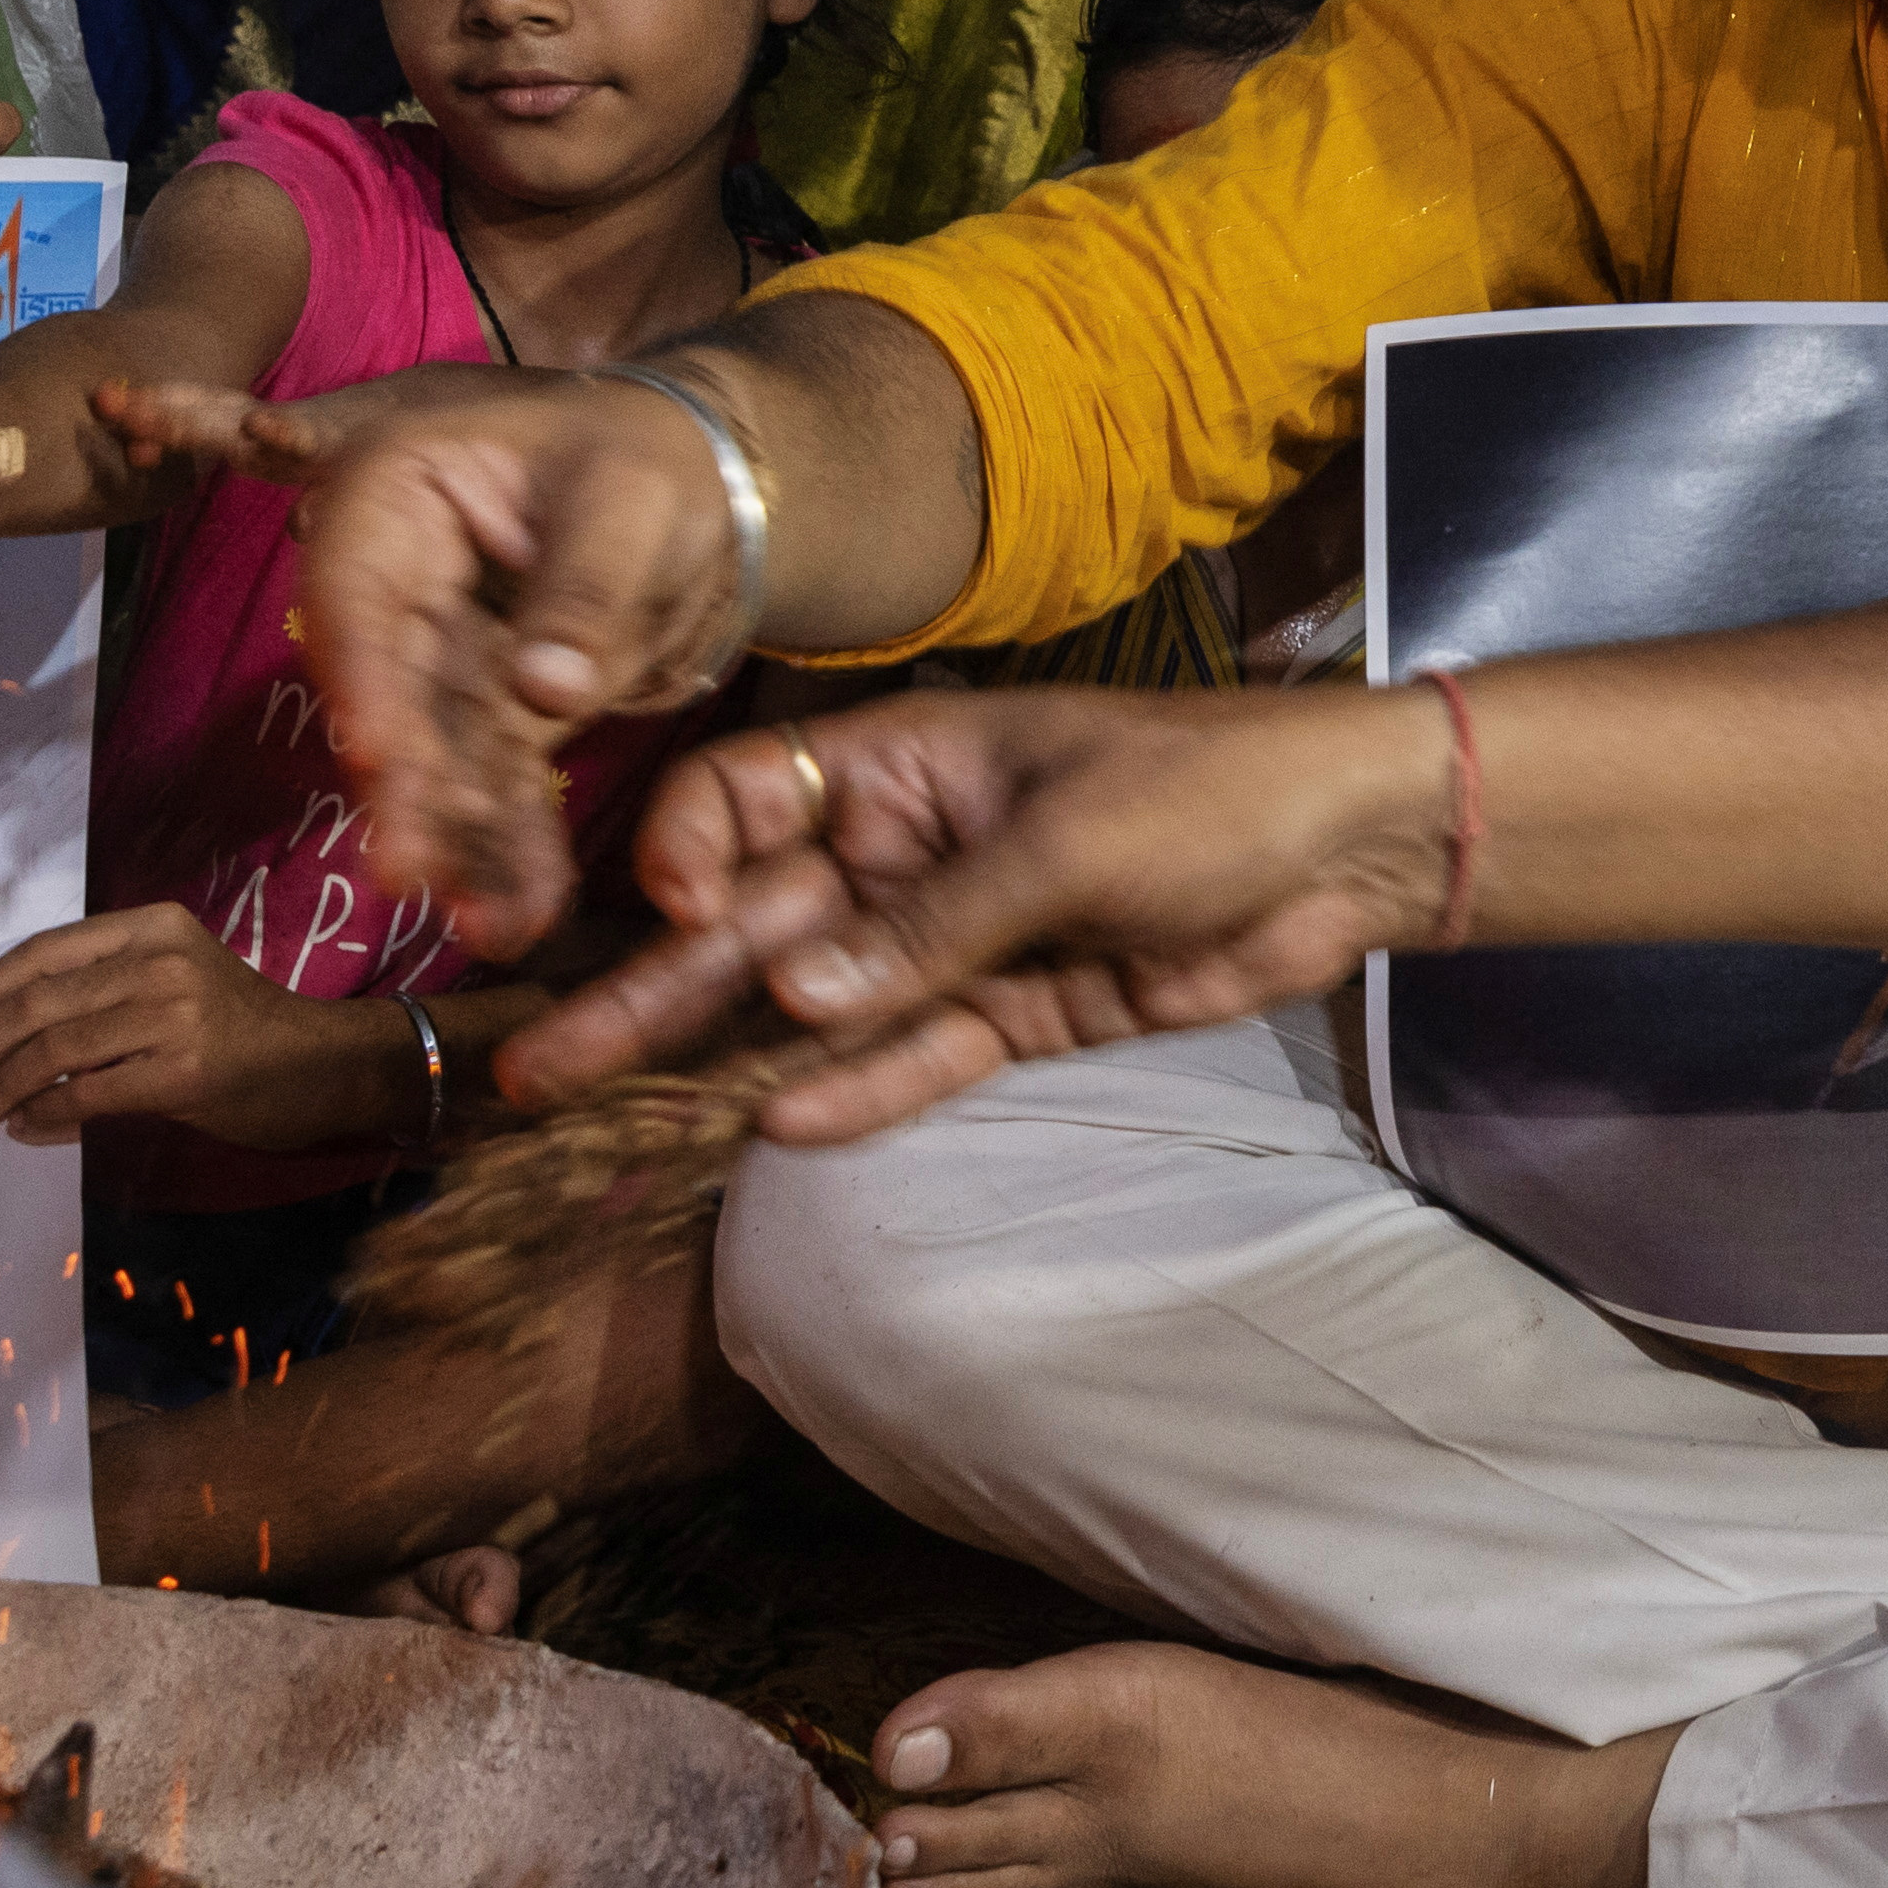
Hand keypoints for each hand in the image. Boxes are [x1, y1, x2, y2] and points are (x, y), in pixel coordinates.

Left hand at [0, 902, 385, 1146]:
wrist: (325, 1065)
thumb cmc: (242, 1027)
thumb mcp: (174, 983)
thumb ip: (100, 998)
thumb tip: (5, 1046)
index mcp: (151, 926)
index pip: (41, 953)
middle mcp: (159, 961)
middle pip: (37, 1003)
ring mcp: (174, 1014)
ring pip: (53, 1051)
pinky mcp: (183, 1072)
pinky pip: (88, 1096)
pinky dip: (43, 1116)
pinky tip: (21, 1129)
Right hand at [160, 363, 764, 950]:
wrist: (709, 490)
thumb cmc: (657, 460)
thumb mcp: (631, 499)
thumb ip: (585, 589)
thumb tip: (545, 693)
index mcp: (403, 490)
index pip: (357, 587)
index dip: (359, 675)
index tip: (374, 755)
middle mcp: (401, 577)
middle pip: (385, 688)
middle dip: (402, 784)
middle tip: (409, 868)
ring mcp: (443, 653)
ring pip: (435, 755)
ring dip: (455, 838)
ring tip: (482, 921)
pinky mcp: (491, 712)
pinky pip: (492, 784)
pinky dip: (508, 847)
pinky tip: (522, 913)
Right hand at [510, 688, 1450, 1141]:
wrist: (1347, 848)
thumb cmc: (1208, 792)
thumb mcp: (1061, 842)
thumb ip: (928, 926)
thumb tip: (787, 995)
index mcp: (904, 760)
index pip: (750, 798)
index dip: (693, 856)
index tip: (676, 915)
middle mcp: (907, 846)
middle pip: (758, 922)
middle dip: (652, 989)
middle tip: (540, 1068)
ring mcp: (955, 934)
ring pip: (818, 1003)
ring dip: (717, 1060)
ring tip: (600, 1118)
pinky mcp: (1015, 1007)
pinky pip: (914, 1053)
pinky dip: (855, 1089)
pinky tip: (774, 1127)